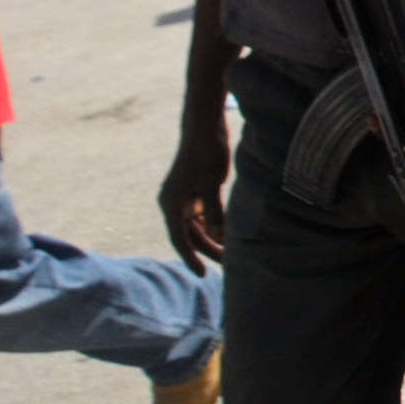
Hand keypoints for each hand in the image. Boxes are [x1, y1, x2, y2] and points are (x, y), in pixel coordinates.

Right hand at [158, 112, 230, 272]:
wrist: (204, 129)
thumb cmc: (206, 154)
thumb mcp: (211, 183)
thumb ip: (214, 210)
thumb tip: (217, 236)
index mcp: (172, 203)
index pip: (180, 238)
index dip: (191, 258)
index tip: (202, 274)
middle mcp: (175, 203)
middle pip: (191, 235)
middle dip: (209, 250)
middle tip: (229, 265)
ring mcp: (185, 198)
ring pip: (198, 227)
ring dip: (214, 238)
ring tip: (232, 253)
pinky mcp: (196, 193)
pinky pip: (205, 216)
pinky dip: (216, 225)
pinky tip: (230, 235)